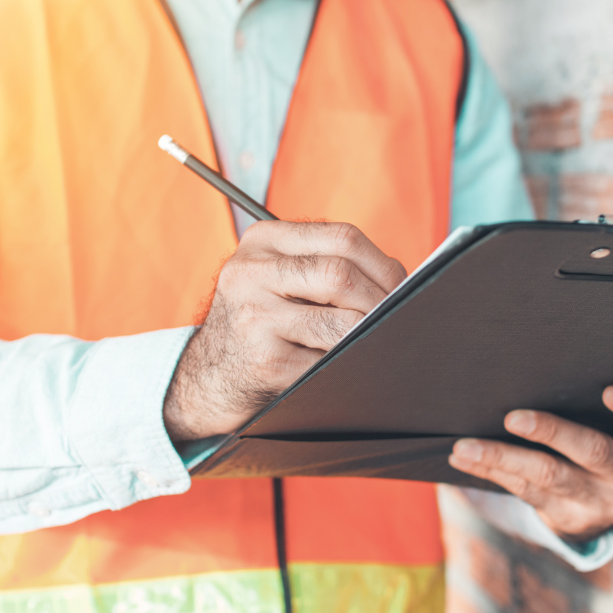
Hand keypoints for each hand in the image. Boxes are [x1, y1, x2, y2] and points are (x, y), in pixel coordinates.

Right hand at [164, 221, 405, 439]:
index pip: (342, 238)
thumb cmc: (261, 322)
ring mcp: (253, 317)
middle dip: (381, 301)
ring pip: (340, 323)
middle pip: (341, 275)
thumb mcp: (277, 278)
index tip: (402, 286)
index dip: (384, 264)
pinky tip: (347, 364)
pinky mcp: (264, 360)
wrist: (209, 375)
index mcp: (261, 241)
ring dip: (367, 335)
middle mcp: (250, 272)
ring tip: (374, 340)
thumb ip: (325, 265)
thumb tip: (401, 280)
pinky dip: (347, 364)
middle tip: (398, 318)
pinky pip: (328, 361)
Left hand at [448, 386, 612, 540]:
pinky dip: (491, 471)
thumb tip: (540, 361)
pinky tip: (465, 458)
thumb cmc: (611, 438)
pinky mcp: (568, 517)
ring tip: (466, 446)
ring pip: (548, 477)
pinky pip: (524, 492)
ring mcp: (601, 503)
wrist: (607, 504)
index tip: (610, 391)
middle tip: (513, 418)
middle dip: (551, 433)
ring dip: (502, 458)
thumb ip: (598, 399)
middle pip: (593, 452)